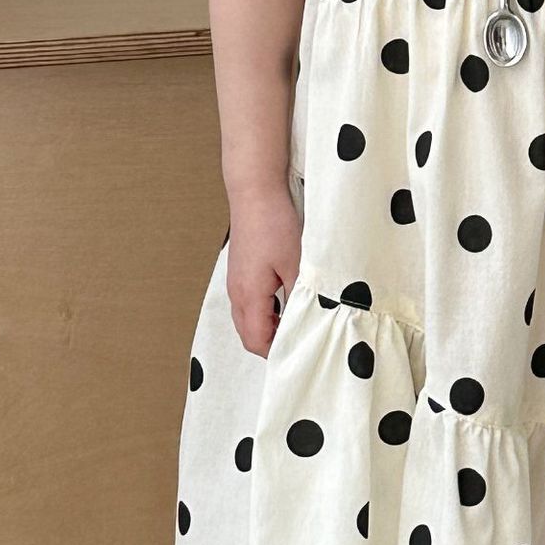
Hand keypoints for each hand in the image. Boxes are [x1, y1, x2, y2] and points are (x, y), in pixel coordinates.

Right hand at [226, 180, 302, 357]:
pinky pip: (248, 302)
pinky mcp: (240, 271)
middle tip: (301, 338)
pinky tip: (285, 300)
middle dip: (272, 343)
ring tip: (296, 320)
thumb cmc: (274, 225)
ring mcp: (236, 282)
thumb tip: (309, 320)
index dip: (277, 352)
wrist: (255, 193)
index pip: (256, 341)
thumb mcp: (296, 263)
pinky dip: (264, 311)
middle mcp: (236, 293)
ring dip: (268, 326)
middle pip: (249, 334)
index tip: (301, 349)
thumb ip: (300, 296)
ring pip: (247, 319)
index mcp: (249, 296)